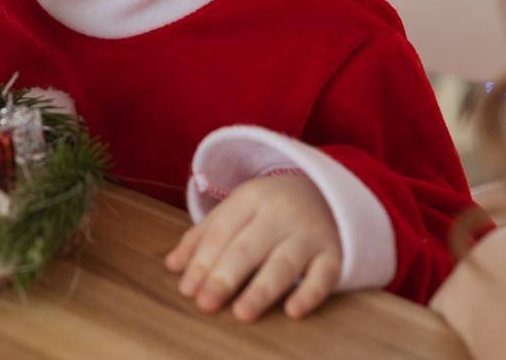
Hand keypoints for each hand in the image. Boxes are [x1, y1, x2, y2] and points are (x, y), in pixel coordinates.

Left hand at [165, 172, 341, 321]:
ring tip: (242, 313)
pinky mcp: (333, 252)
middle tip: (206, 303)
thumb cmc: (270, 208)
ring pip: (284, 263)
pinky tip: (292, 311)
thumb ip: (204, 236)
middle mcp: (280, 214)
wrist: (326, 192)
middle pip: (248, 247)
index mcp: (251, 198)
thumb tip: (172, 265)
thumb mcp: (237, 210)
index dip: (202, 260)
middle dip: (225, 276)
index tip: (187, 289)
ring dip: (262, 289)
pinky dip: (310, 293)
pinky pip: (324, 274)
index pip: (222, 230)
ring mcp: (308, 233)